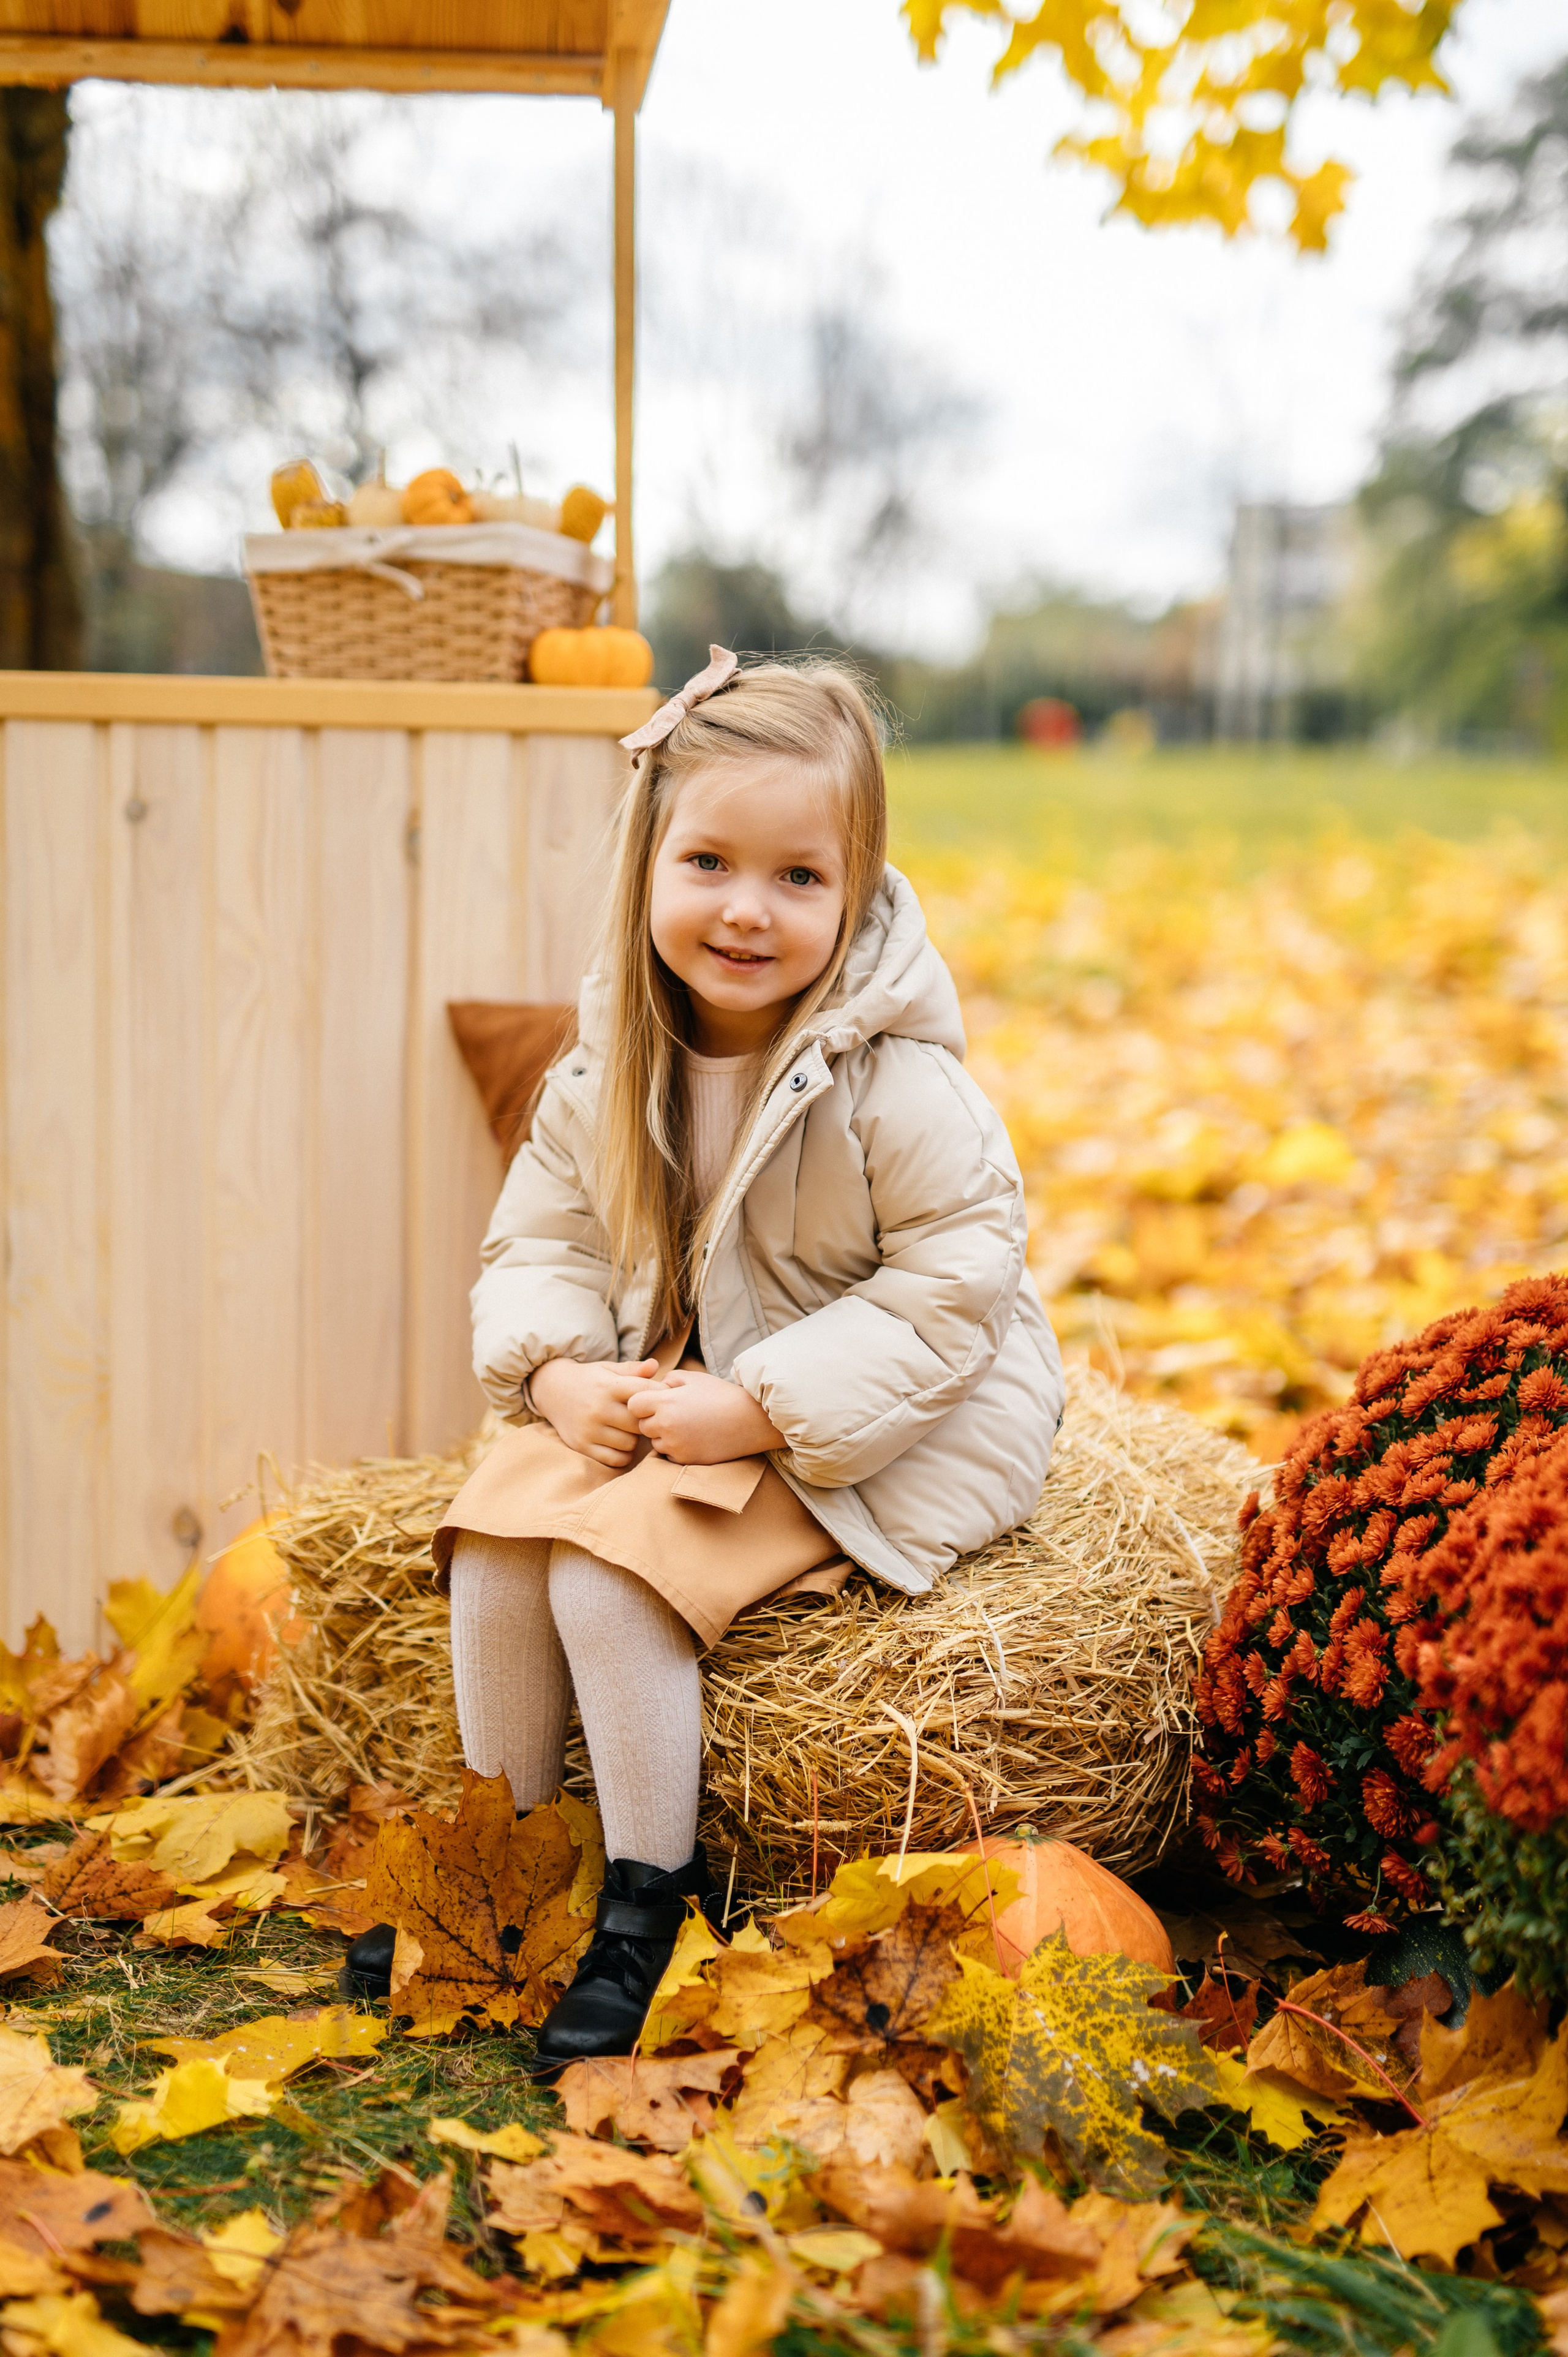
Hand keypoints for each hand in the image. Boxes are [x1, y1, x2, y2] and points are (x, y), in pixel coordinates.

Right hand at [528, 1357, 659, 1467]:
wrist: (552, 1390)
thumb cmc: (589, 1380)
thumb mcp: (608, 1369)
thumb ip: (632, 1369)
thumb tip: (655, 1365)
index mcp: (608, 1386)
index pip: (644, 1392)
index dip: (659, 1396)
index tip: (664, 1400)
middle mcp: (598, 1408)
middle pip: (639, 1423)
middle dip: (645, 1421)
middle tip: (644, 1418)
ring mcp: (589, 1429)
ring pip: (629, 1443)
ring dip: (633, 1439)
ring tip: (627, 1429)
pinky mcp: (582, 1445)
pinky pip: (615, 1459)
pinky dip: (622, 1454)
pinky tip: (619, 1443)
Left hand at [626, 1368, 783, 1465]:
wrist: (750, 1420)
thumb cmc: (721, 1395)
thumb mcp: (694, 1378)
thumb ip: (669, 1380)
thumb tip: (654, 1387)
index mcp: (666, 1403)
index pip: (633, 1405)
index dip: (643, 1402)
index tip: (658, 1400)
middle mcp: (666, 1427)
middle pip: (642, 1426)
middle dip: (653, 1419)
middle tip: (675, 1413)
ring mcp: (676, 1447)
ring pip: (655, 1442)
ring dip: (664, 1435)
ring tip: (688, 1425)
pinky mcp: (686, 1461)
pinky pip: (669, 1455)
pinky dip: (677, 1449)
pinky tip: (695, 1438)